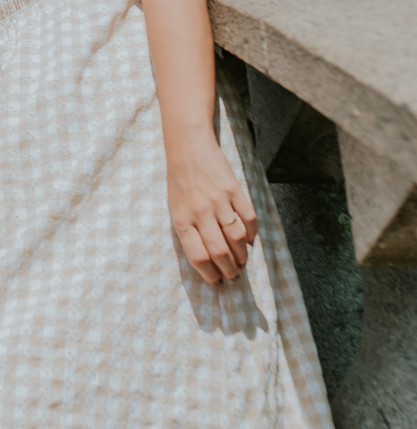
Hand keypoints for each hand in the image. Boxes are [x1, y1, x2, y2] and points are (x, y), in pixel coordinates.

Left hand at [167, 134, 258, 284]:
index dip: (210, 274)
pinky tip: (250, 240)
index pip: (198, 257)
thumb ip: (189, 232)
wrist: (188, 147)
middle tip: (234, 276)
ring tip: (242, 262)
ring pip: (236, 239)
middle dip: (229, 270)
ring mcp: (219, 201)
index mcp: (182, 219)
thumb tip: (207, 259)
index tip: (217, 282)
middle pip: (220, 252)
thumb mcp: (175, 208)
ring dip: (242, 256)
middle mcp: (200, 212)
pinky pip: (249, 218)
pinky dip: (252, 233)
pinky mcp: (234, 189)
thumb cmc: (180, 181)